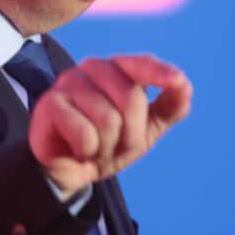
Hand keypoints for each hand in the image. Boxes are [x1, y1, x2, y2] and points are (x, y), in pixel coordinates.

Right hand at [28, 54, 191, 196]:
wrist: (67, 170)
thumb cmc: (107, 143)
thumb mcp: (145, 129)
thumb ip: (169, 107)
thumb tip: (184, 85)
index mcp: (118, 69)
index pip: (142, 64)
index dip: (160, 73)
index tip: (177, 81)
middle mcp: (93, 68)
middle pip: (130, 99)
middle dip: (130, 134)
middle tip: (114, 146)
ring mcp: (69, 83)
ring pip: (108, 120)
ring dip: (106, 147)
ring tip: (94, 148)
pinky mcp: (49, 104)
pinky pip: (84, 134)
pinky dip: (86, 151)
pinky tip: (76, 149)